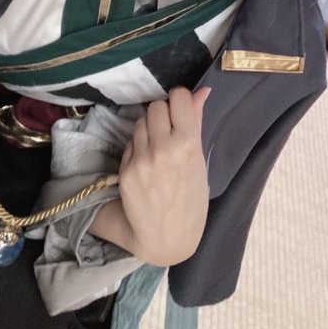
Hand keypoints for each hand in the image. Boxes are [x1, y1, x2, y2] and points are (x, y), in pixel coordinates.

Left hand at [118, 86, 210, 265]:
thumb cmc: (192, 200)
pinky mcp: (125, 170)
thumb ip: (196, 122)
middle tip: (170, 132)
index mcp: (187, 144)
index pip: (177, 97)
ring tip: (158, 149)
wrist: (168, 238)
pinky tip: (147, 165)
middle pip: (156, 106)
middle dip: (163, 114)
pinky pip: (130, 143)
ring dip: (149, 129)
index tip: (181, 111)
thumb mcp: (200, 161)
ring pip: (141, 122)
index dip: (180, 101)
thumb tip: (202, 91)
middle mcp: (162, 148)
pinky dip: (138, 148)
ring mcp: (141, 160)